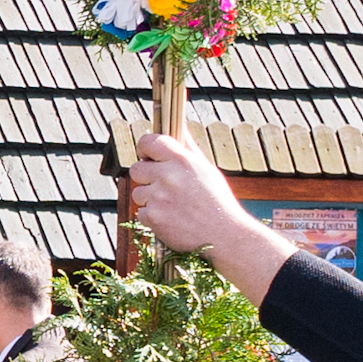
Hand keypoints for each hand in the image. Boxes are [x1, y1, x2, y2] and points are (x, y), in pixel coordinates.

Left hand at [125, 133, 290, 296]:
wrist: (225, 236)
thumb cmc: (217, 201)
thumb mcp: (206, 169)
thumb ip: (188, 148)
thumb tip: (179, 125)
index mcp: (182, 160)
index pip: (149, 141)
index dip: (145, 148)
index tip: (148, 156)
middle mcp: (168, 175)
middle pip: (137, 168)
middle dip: (146, 177)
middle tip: (163, 187)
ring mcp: (158, 197)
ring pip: (138, 193)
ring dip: (150, 200)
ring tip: (174, 207)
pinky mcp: (153, 217)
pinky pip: (141, 213)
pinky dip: (153, 218)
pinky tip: (172, 220)